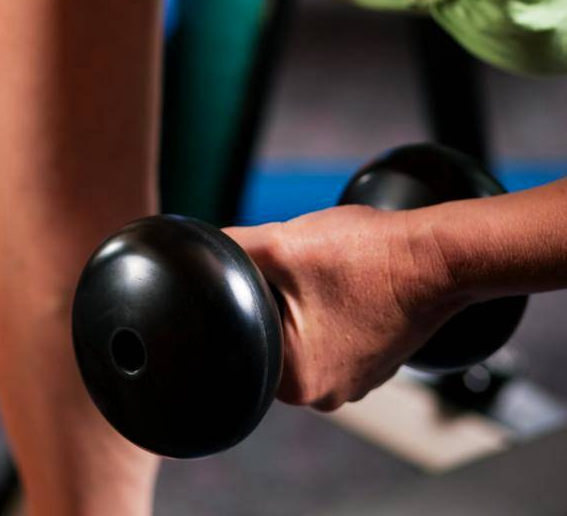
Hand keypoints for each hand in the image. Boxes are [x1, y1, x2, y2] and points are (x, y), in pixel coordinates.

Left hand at [227, 205, 465, 410]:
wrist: (436, 257)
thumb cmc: (365, 256)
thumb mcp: (280, 242)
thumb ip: (230, 250)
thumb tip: (200, 252)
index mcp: (297, 384)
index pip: (243, 332)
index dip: (250, 290)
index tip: (275, 268)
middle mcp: (326, 395)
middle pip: (272, 330)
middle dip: (276, 292)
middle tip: (302, 266)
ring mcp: (354, 381)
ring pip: (302, 326)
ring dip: (304, 295)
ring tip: (331, 272)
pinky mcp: (372, 361)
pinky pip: (331, 329)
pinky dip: (331, 302)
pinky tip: (347, 281)